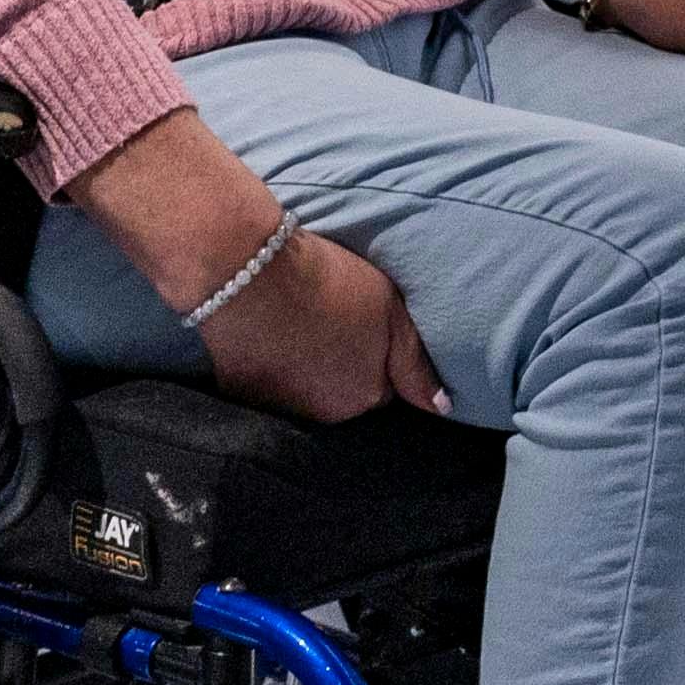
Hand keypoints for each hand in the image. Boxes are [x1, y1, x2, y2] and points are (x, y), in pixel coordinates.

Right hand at [200, 230, 441, 428]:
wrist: (248, 271)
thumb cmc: (328, 282)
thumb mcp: (390, 310)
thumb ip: (415, 363)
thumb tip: (441, 408)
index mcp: (367, 394)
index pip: (384, 384)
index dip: (375, 351)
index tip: (362, 323)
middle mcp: (328, 413)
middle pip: (345, 392)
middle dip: (342, 365)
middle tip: (328, 320)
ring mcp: (284, 407)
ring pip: (308, 390)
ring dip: (307, 368)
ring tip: (297, 325)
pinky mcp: (244, 395)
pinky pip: (269, 386)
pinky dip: (271, 367)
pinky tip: (268, 335)